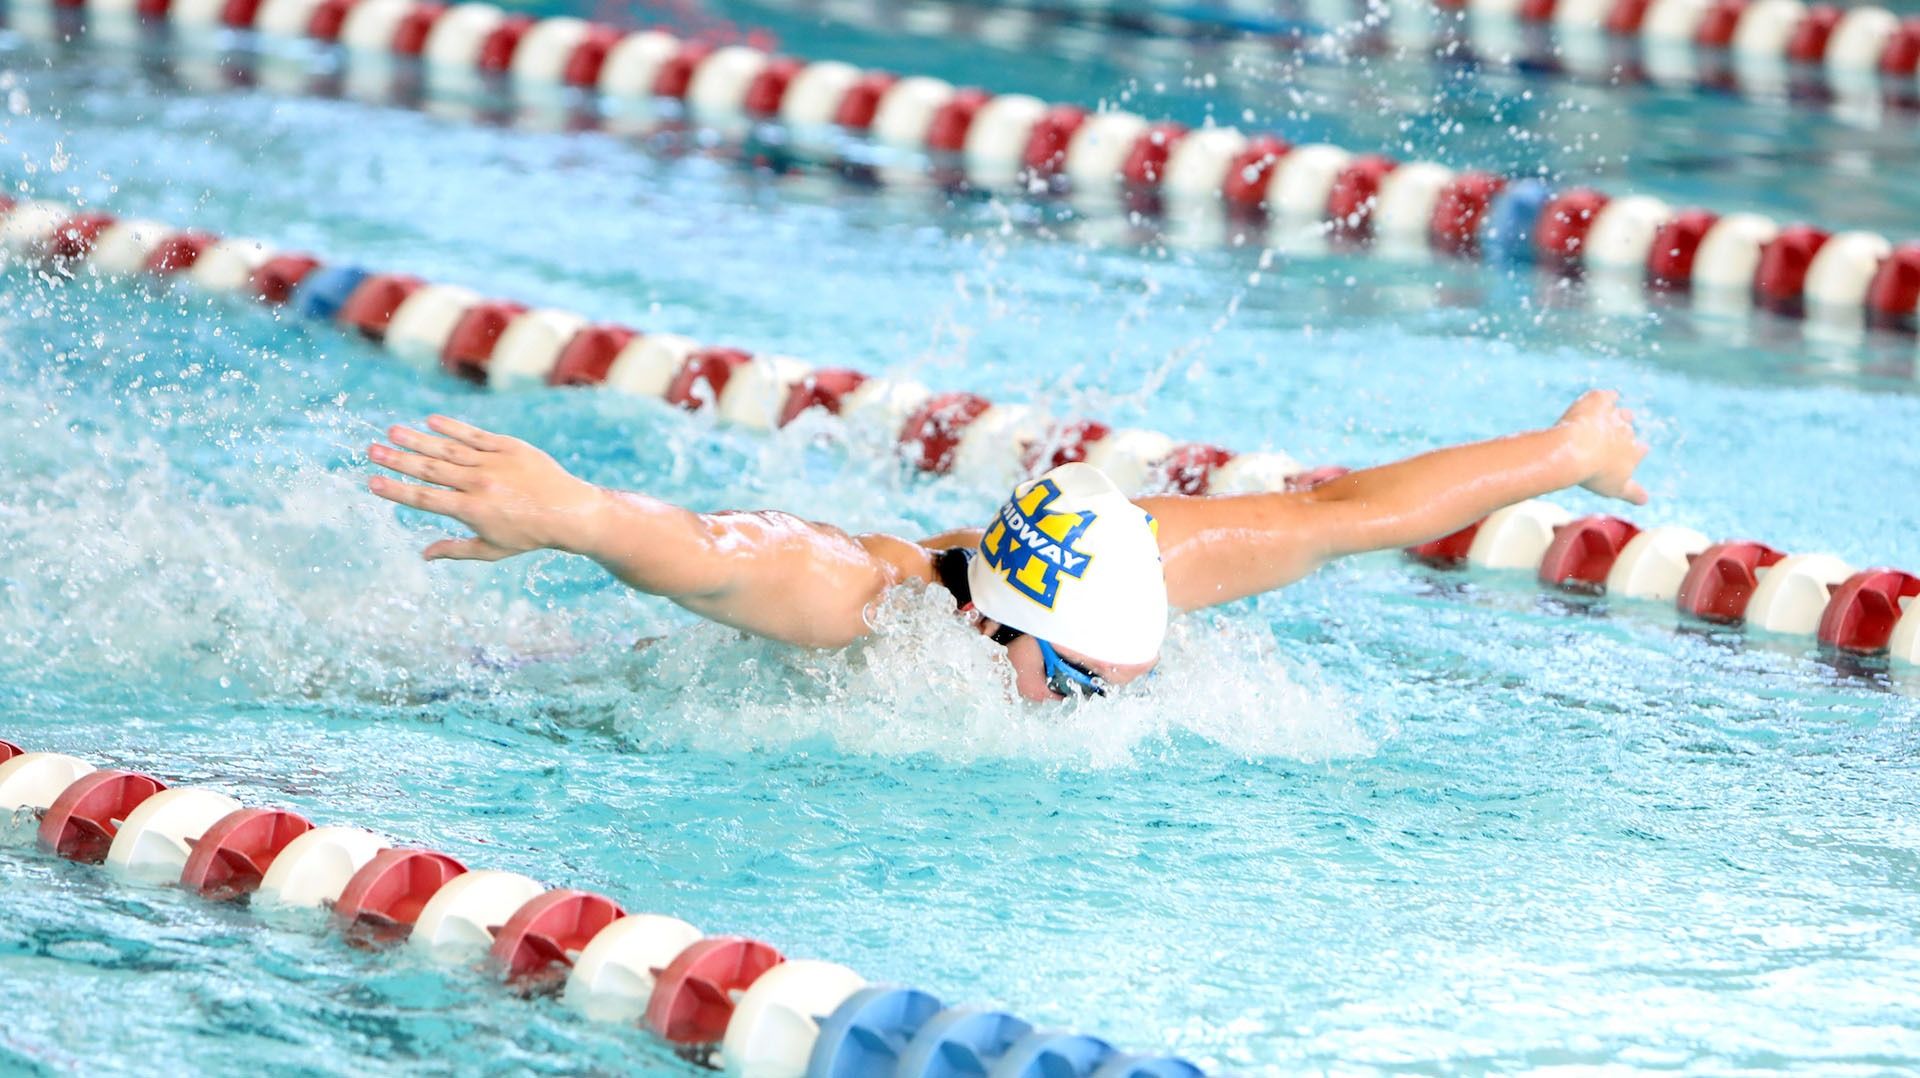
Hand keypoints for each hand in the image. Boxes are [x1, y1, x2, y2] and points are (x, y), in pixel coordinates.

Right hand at [367, 416, 605, 560]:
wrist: (571, 512)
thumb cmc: (530, 535)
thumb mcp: (492, 550)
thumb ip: (455, 549)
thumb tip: (423, 555)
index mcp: (473, 512)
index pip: (426, 499)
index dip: (397, 491)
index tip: (372, 482)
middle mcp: (480, 485)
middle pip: (431, 470)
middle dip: (399, 460)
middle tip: (371, 450)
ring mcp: (495, 463)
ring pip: (449, 449)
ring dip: (418, 439)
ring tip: (391, 431)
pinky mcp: (510, 447)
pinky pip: (476, 435)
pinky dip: (453, 427)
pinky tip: (431, 420)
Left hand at [1554, 389, 1649, 505]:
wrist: (1572, 450)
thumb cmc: (1592, 473)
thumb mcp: (1614, 489)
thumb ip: (1632, 493)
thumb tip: (1645, 501)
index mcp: (1633, 453)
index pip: (1640, 450)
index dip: (1637, 451)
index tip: (1636, 451)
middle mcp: (1628, 432)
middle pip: (1629, 431)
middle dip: (1623, 433)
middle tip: (1611, 437)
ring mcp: (1613, 415)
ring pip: (1621, 413)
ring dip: (1617, 415)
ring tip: (1610, 416)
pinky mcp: (1599, 401)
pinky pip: (1607, 396)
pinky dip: (1607, 397)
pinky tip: (1605, 397)